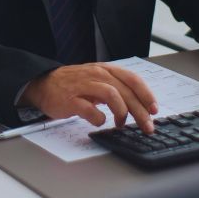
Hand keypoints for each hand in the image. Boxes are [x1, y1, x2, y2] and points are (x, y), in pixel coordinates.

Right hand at [21, 63, 157, 132]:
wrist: (43, 84)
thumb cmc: (74, 85)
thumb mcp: (98, 81)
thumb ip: (117, 90)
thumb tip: (141, 107)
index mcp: (105, 70)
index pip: (132, 79)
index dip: (146, 95)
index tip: (155, 110)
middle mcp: (97, 75)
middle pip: (126, 91)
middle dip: (140, 111)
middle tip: (147, 127)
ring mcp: (83, 86)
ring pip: (112, 96)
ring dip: (122, 113)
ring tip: (121, 124)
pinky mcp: (71, 100)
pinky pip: (90, 110)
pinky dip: (99, 118)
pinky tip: (100, 122)